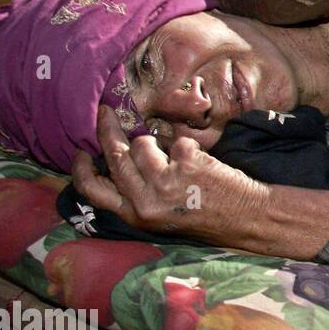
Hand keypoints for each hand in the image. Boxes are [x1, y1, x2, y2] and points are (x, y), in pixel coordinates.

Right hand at [72, 106, 268, 245]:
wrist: (248, 218)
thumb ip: (138, 194)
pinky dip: (188, 144)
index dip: (82, 169)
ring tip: (177, 157)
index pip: (93, 191)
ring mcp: (166, 180)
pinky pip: (177, 139)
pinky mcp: (188, 163)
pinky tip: (201, 160)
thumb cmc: (206, 215)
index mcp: (135, 215)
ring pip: (143, 143)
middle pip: (114, 156)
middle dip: (107, 129)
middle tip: (107, 111)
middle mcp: (146, 200)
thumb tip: (117, 162)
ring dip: (157, 142)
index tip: (81, 152)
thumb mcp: (162, 215)